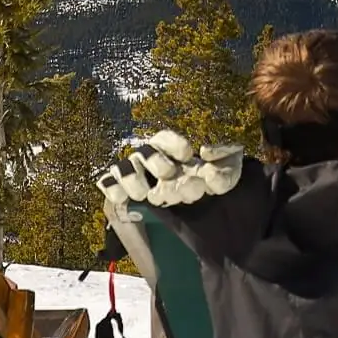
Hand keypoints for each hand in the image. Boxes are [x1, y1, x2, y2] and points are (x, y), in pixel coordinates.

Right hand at [96, 129, 243, 208]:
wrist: (198, 198)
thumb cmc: (211, 177)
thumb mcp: (228, 168)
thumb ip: (226, 163)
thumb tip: (207, 154)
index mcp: (173, 147)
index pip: (166, 137)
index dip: (174, 144)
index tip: (188, 154)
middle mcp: (150, 156)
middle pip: (147, 154)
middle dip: (158, 164)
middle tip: (170, 175)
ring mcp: (134, 172)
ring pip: (126, 168)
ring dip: (134, 180)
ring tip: (146, 194)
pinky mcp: (122, 189)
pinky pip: (109, 184)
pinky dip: (113, 189)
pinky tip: (124, 199)